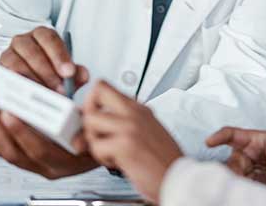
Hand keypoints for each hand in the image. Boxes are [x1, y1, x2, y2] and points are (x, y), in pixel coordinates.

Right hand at [0, 26, 87, 93]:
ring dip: (32, 82)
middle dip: (47, 72)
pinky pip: (5, 78)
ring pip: (17, 65)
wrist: (33, 88)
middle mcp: (23, 41)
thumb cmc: (50, 75)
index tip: (69, 72)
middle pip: (33, 51)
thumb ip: (76, 74)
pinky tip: (28, 97)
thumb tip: (82, 75)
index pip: (50, 39)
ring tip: (45, 95)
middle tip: (59, 88)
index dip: (60, 56)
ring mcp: (8, 55)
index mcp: (42, 35)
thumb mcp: (66, 75)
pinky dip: (17, 89)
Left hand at [0, 98, 97, 178]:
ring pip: (7, 151)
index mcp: (67, 160)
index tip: (10, 112)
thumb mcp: (99, 120)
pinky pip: (5, 149)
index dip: (23, 132)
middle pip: (16, 152)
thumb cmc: (99, 134)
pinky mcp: (27, 159)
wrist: (104, 148)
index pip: (40, 151)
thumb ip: (87, 104)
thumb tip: (78, 81)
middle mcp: (49, 167)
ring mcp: (36, 165)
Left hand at [82, 80, 182, 203]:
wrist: (177, 177)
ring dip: (93, 139)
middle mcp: (135, 113)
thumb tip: (96, 121)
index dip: (93, 100)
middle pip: (96, 93)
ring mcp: (130, 127)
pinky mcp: (125, 145)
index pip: (106, 87)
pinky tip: (115, 161)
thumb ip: (123, 121)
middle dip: (87, 112)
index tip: (94, 115)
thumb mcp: (147, 130)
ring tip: (107, 150)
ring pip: (91, 120)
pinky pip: (96, 146)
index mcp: (139, 108)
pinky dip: (101, 157)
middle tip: (94, 130)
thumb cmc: (163, 159)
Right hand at [206, 127, 265, 187]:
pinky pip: (239, 188)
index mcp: (250, 140)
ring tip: (241, 191)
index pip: (231, 134)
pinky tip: (244, 197)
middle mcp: (242, 155)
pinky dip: (240, 193)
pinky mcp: (247, 183)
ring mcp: (243, 171)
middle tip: (237, 180)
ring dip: (235, 184)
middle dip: (230, 173)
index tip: (209, 142)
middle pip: (230, 164)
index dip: (219, 137)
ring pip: (232, 178)